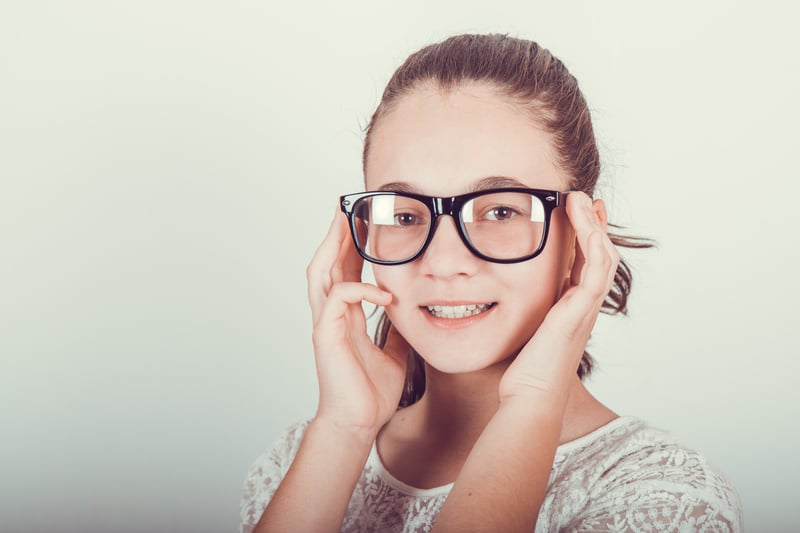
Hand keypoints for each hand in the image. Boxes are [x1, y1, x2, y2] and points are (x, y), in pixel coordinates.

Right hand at [306, 208, 408, 441]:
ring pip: (320, 273)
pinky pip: (338, 299)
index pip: (344, 269)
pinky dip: (360, 289)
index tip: (363, 220)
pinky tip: (383, 292)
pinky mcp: (326, 335)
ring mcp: (326, 323)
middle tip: (348, 208)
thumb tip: (411, 310)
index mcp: (345, 315)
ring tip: (345, 222)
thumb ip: (396, 327)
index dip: (351, 244)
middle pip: (325, 262)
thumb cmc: (370, 391)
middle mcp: (331, 314)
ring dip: (332, 246)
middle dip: (335, 233)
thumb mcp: (394, 350)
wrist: (359, 422)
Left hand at [499, 192, 619, 402]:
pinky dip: (592, 242)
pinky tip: (583, 222)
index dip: (584, 239)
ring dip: (592, 225)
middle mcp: (583, 307)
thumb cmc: (523, 374)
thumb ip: (521, 312)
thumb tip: (497, 297)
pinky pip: (595, 270)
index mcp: (570, 310)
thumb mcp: (522, 331)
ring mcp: (585, 309)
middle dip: (594, 225)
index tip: (578, 214)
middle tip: (586, 199)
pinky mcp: (579, 312)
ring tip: (580, 199)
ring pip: (601, 257)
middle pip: (599, 256)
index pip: (583, 265)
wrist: (529, 398)